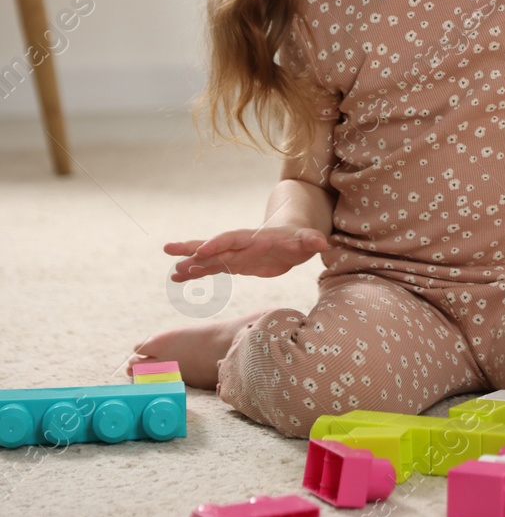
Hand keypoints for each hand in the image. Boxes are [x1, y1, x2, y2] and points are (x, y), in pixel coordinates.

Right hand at [165, 227, 328, 281]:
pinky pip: (211, 269)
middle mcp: (240, 245)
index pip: (233, 238)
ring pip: (208, 259)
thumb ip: (312, 241)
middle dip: (192, 248)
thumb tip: (323, 242)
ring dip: (190, 264)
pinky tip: (178, 278)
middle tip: (169, 249)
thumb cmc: (301, 239)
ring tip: (172, 273)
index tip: (201, 251)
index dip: (218, 244)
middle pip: (213, 245)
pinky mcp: (234, 264)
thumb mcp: (308, 240)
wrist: (294, 240)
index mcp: (255, 238)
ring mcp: (235, 255)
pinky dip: (196, 274)